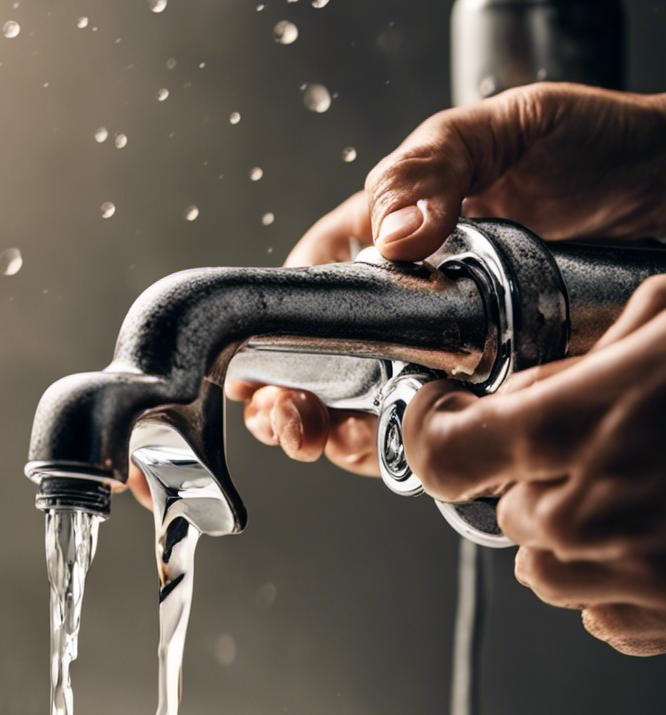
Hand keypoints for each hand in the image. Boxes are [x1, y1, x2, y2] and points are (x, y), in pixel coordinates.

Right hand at [231, 83, 665, 471]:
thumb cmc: (591, 147)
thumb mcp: (499, 132)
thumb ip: (435, 167)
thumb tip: (394, 232)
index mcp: (385, 239)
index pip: (307, 292)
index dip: (271, 337)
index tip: (257, 371)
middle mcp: (406, 302)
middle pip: (324, 364)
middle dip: (292, 402)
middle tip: (287, 419)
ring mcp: (444, 350)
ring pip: (367, 407)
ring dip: (335, 435)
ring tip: (322, 438)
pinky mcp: (487, 388)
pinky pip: (432, 428)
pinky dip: (401, 448)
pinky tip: (387, 446)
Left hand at [401, 275, 665, 655]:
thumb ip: (598, 353)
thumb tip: (534, 384)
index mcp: (576, 429)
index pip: (442, 452)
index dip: (430, 430)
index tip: (441, 415)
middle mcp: (585, 512)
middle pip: (503, 509)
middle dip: (533, 477)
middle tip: (597, 446)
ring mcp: (626, 576)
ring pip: (545, 564)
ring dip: (574, 531)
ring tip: (645, 491)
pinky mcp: (664, 623)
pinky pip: (601, 607)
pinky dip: (617, 576)